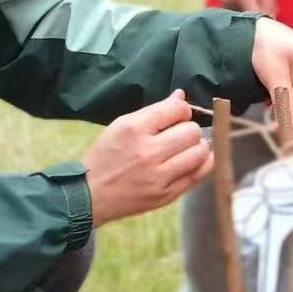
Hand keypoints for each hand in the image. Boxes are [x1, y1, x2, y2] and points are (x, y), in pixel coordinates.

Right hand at [81, 90, 212, 225]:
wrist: (90, 195)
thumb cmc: (106, 156)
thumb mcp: (121, 125)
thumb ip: (154, 111)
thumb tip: (181, 96)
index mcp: (134, 129)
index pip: (176, 110)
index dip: (182, 110)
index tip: (177, 116)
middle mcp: (148, 152)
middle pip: (192, 132)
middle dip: (189, 129)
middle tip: (180, 134)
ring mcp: (158, 176)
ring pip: (199, 153)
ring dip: (198, 147)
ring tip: (187, 148)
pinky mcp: (166, 195)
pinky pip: (199, 175)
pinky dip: (202, 164)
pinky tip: (193, 160)